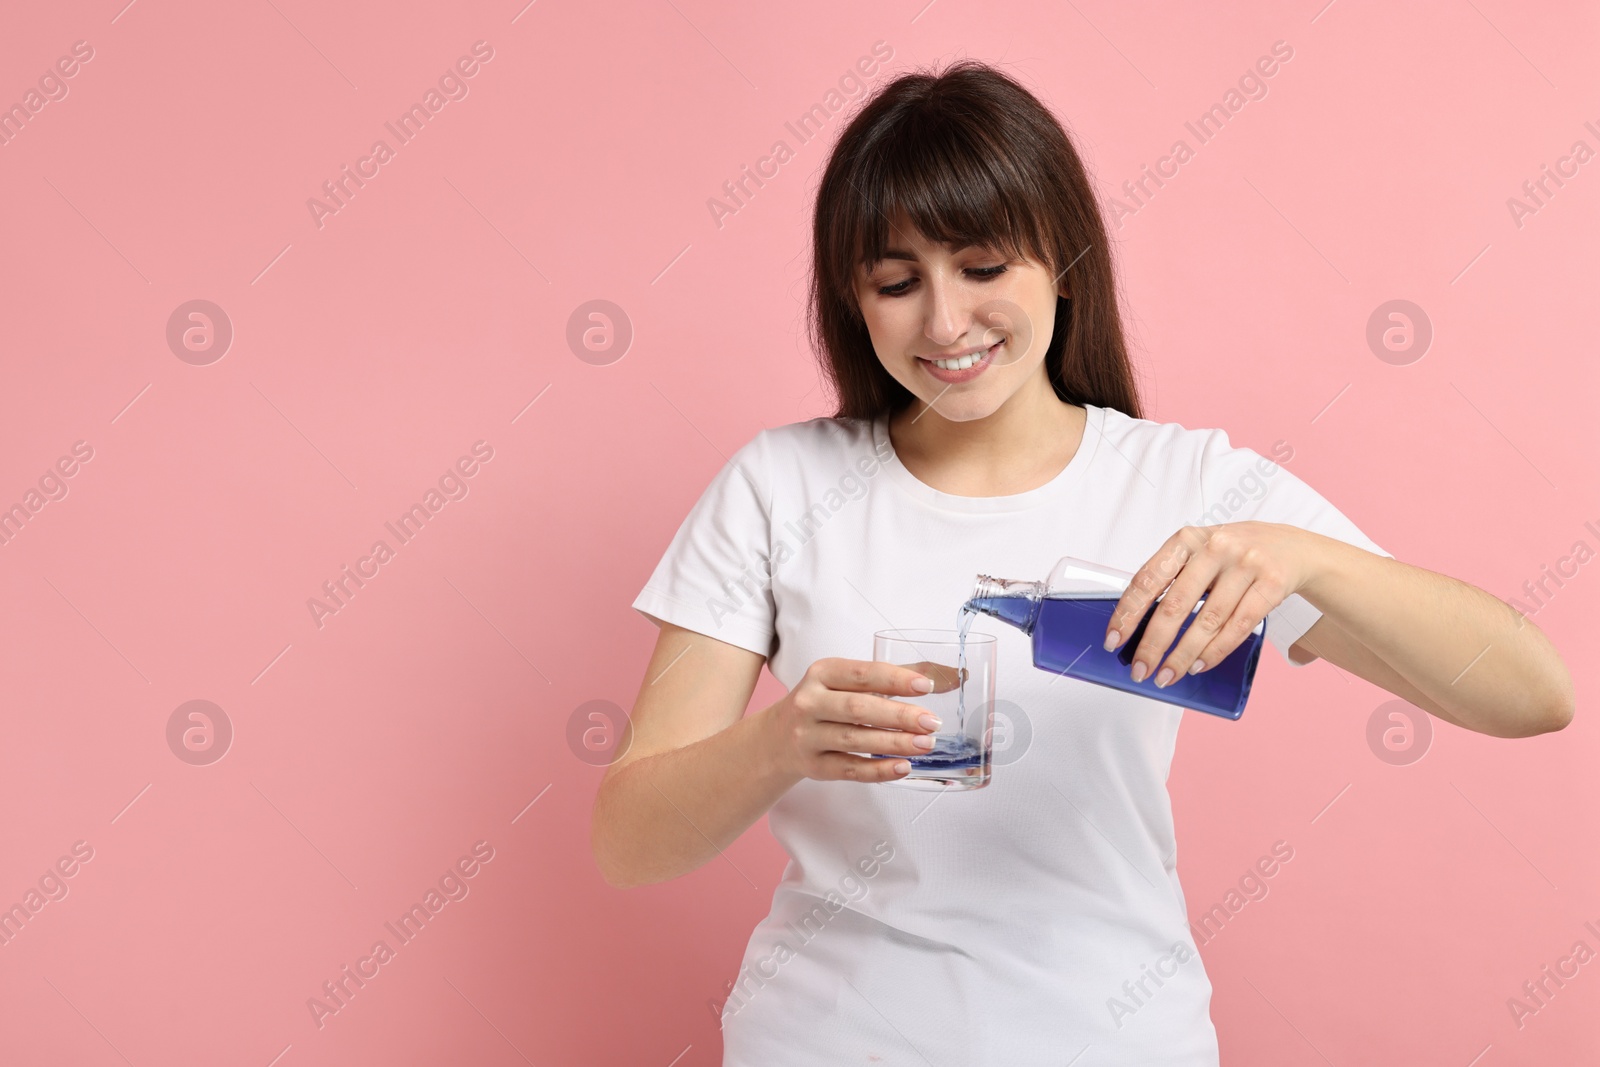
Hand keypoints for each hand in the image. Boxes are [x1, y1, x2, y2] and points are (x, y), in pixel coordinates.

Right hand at [761, 658, 955, 782]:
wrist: (776, 739)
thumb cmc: (823, 704)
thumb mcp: (845, 683)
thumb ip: (892, 678)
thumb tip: (948, 676)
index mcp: (822, 673)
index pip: (861, 673)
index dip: (895, 679)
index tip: (925, 686)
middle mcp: (810, 702)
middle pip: (858, 708)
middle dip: (899, 716)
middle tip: (932, 722)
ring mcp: (808, 736)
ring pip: (854, 740)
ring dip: (894, 743)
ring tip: (925, 744)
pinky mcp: (813, 766)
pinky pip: (849, 769)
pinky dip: (878, 770)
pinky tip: (902, 767)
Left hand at [1103, 522, 1314, 687]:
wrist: (1294, 547)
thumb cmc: (1235, 554)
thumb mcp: (1200, 553)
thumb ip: (1174, 578)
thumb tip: (1138, 626)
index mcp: (1188, 539)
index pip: (1148, 578)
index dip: (1128, 612)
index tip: (1113, 640)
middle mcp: (1215, 547)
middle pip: (1175, 605)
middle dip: (1154, 644)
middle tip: (1140, 670)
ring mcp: (1246, 564)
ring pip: (1208, 622)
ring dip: (1184, 656)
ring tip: (1167, 675)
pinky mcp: (1272, 584)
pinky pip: (1238, 627)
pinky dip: (1216, 652)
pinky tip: (1199, 665)